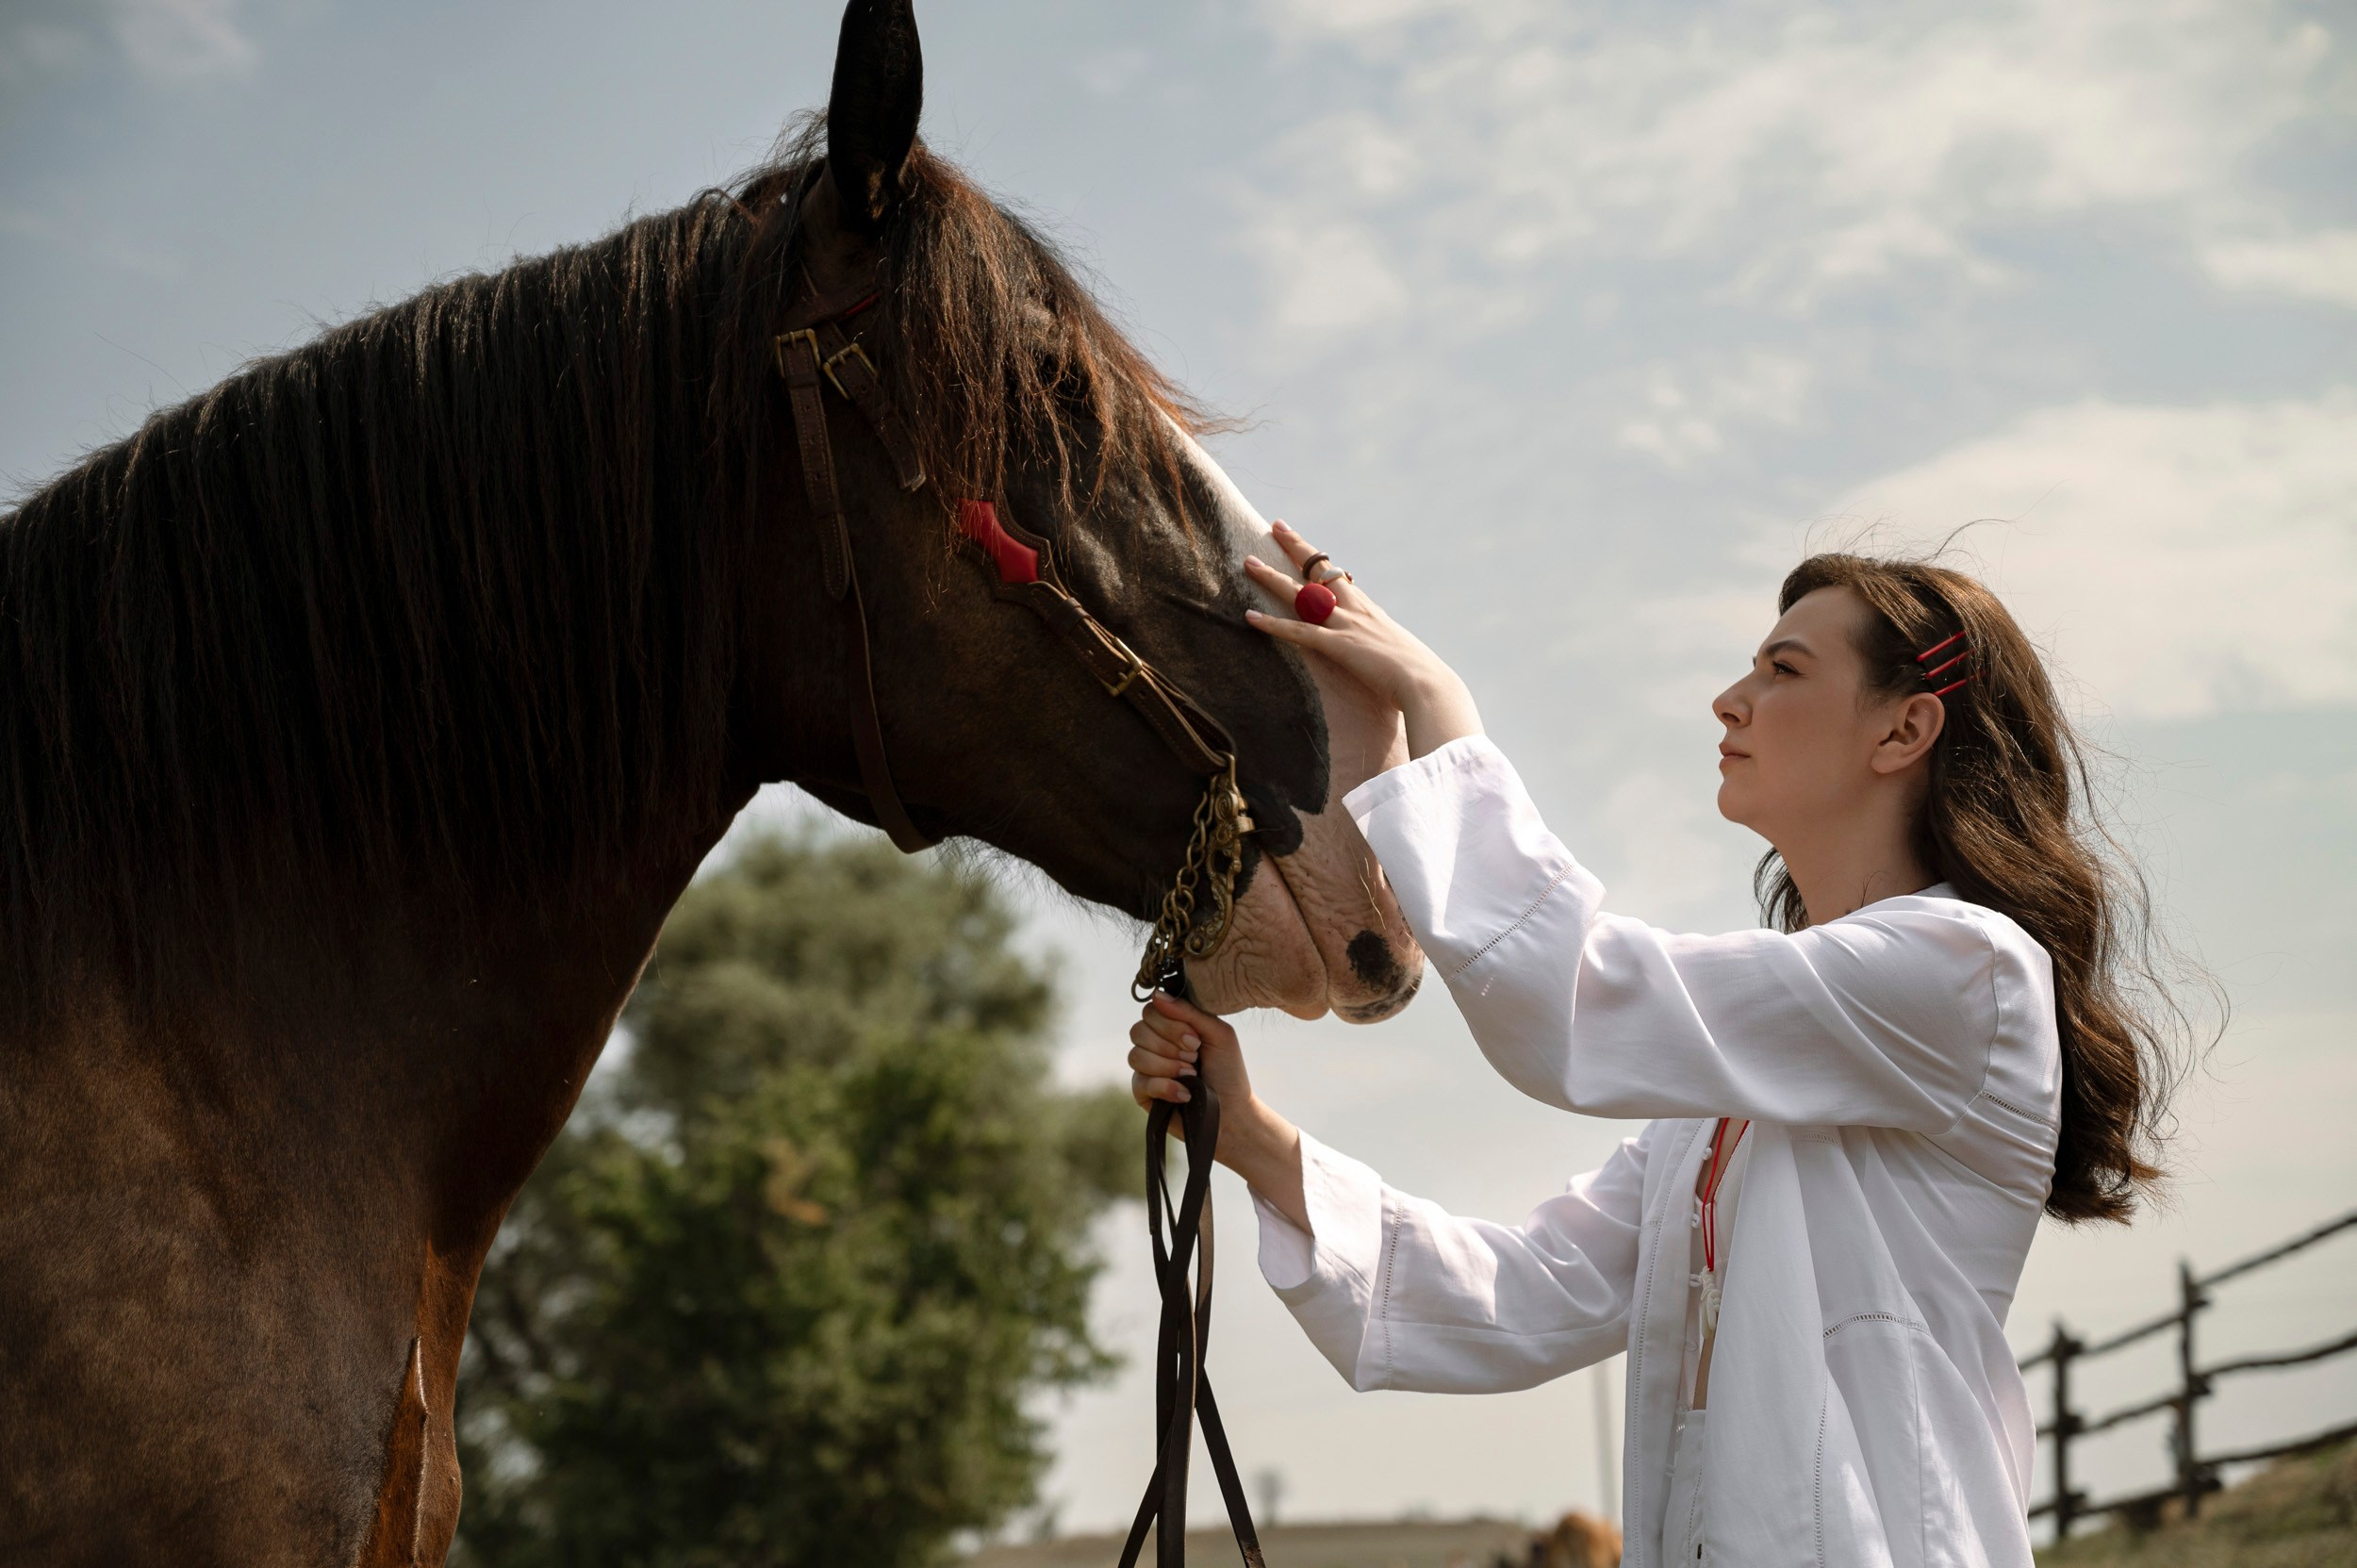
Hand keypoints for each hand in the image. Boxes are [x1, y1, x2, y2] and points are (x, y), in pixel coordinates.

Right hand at [1126, 990, 1309, 1231]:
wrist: (1232, 1114)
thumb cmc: (1228, 1072)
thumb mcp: (1218, 1034)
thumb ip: (1190, 1012)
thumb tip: (1158, 995)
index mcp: (1172, 1026)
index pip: (1151, 1011)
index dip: (1171, 1025)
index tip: (1196, 1040)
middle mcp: (1155, 1044)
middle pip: (1138, 1030)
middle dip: (1170, 1046)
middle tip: (1195, 1058)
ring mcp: (1147, 1068)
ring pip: (1136, 1056)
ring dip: (1168, 1067)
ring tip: (1191, 1076)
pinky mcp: (1143, 1093)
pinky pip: (1139, 1082)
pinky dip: (1165, 1087)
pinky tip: (1184, 1094)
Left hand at [1242, 521, 1484, 759]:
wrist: (1428, 684)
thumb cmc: (1418, 677)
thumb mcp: (1399, 656)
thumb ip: (1384, 651)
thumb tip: (1384, 658)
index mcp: (1370, 611)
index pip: (1339, 577)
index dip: (1320, 561)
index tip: (1307, 546)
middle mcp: (1357, 609)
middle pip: (1320, 570)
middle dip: (1296, 547)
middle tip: (1275, 526)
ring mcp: (1347, 624)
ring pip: (1302, 594)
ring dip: (1272, 578)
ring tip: (1248, 562)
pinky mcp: (1339, 645)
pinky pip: (1298, 632)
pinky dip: (1272, 624)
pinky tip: (1250, 616)